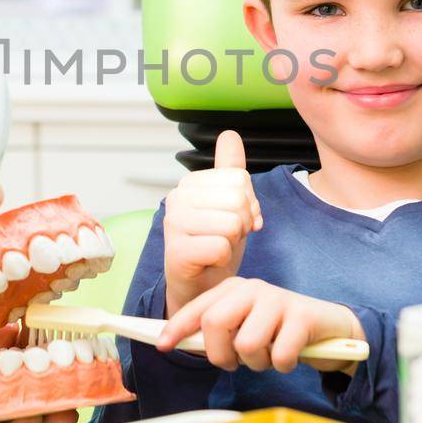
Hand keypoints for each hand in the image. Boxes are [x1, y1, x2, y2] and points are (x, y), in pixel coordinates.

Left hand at [158, 276, 364, 373]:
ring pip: (247, 345)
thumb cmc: (279, 330)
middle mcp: (252, 289)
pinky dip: (283, 365)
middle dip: (219, 354)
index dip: (176, 327)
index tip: (162, 345)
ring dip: (257, 363)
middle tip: (234, 363)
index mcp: (234, 290)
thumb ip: (216, 333)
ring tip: (269, 355)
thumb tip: (176, 343)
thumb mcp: (245, 326)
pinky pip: (279, 355)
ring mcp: (278, 299)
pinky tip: (292, 355)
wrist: (330, 327)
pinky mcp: (302, 316)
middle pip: (215, 324)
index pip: (198, 308)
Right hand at [163, 130, 262, 314]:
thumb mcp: (229, 204)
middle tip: (228, 237)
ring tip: (218, 247)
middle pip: (237, 199)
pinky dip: (223, 259)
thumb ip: (230, 169)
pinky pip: (221, 246)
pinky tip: (210, 261)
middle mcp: (177, 197)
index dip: (248, 204)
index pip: (240, 179)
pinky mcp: (176, 251)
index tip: (236, 221)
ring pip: (231, 223)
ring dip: (233, 242)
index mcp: (191, 183)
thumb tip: (229, 135)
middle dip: (243, 223)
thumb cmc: (214, 245)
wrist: (199, 286)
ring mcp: (173, 223)